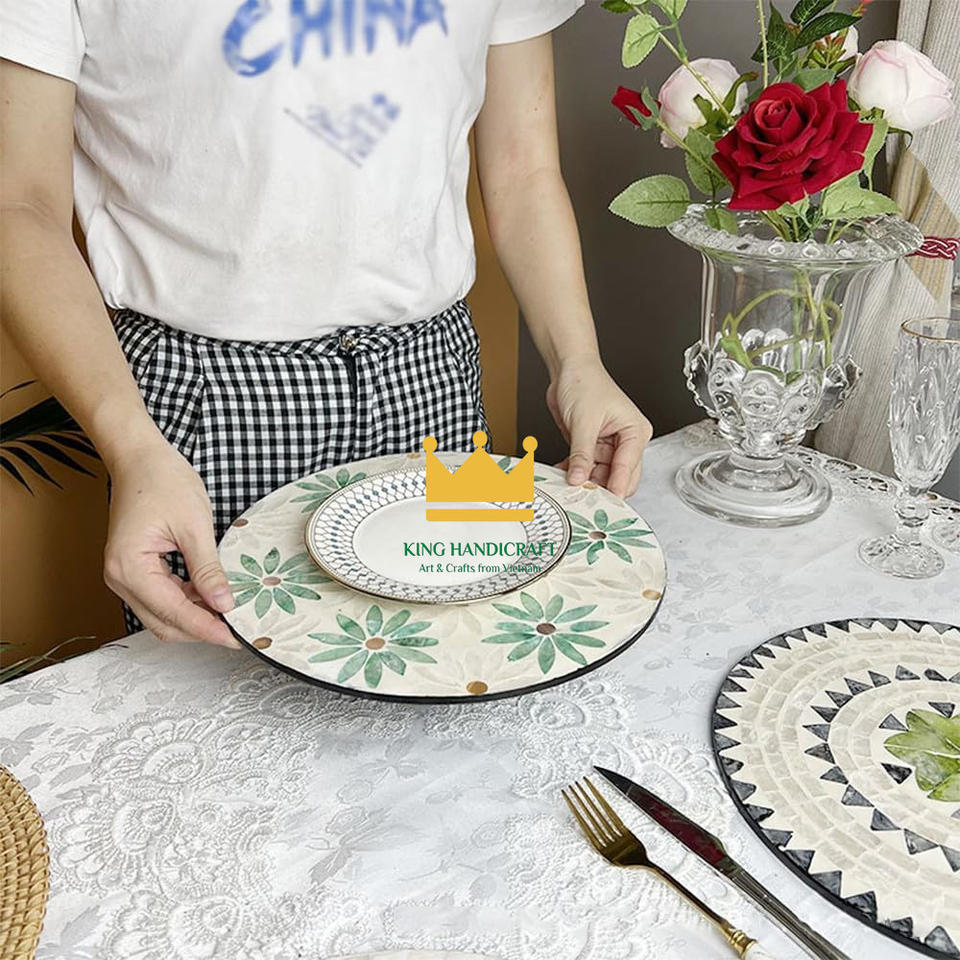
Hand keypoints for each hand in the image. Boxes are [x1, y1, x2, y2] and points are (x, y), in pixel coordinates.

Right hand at [103, 441, 238, 647]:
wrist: (140, 458)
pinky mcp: (134, 571)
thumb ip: (208, 570)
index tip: (235, 638)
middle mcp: (119, 578)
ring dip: (194, 618)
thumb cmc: (162, 481)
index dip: (206, 628)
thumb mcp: (194, 526)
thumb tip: (224, 603)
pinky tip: (211, 597)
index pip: (173, 613)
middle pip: (163, 623)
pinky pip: (160, 598)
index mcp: (129, 567)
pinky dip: (186, 603)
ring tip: (229, 614)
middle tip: (237, 632)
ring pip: (161, 615)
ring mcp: (124, 576)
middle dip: (200, 630)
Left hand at [546, 357, 652, 497]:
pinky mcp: (592, 447)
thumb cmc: (585, 383)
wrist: (568, 369)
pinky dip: (574, 472)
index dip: (616, 486)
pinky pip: (586, 468)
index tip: (606, 504)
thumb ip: (582, 453)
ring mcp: (608, 446)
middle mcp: (625, 441)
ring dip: (584, 481)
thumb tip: (579, 479)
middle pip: (618, 477)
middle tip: (584, 499)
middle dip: (601, 488)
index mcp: (635, 432)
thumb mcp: (584, 421)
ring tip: (568, 486)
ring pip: (600, 476)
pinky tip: (562, 473)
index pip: (628, 467)